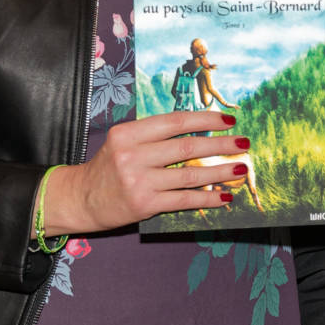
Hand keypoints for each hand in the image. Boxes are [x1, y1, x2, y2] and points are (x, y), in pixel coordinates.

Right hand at [40, 112, 249, 233]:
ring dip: (220, 172)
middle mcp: (132, 155)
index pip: (174, 122)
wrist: (80, 198)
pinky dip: (208, 198)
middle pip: (187, 147)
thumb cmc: (109, 167)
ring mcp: (138, 181)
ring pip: (190, 175)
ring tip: (240, 168)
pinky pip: (184, 200)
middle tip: (243, 143)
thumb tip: (202, 131)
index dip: (205, 120)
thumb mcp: (125, 142)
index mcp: (128, 133)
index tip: (228, 120)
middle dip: (220, 145)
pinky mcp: (144, 204)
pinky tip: (225, 196)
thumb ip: (156, 136)